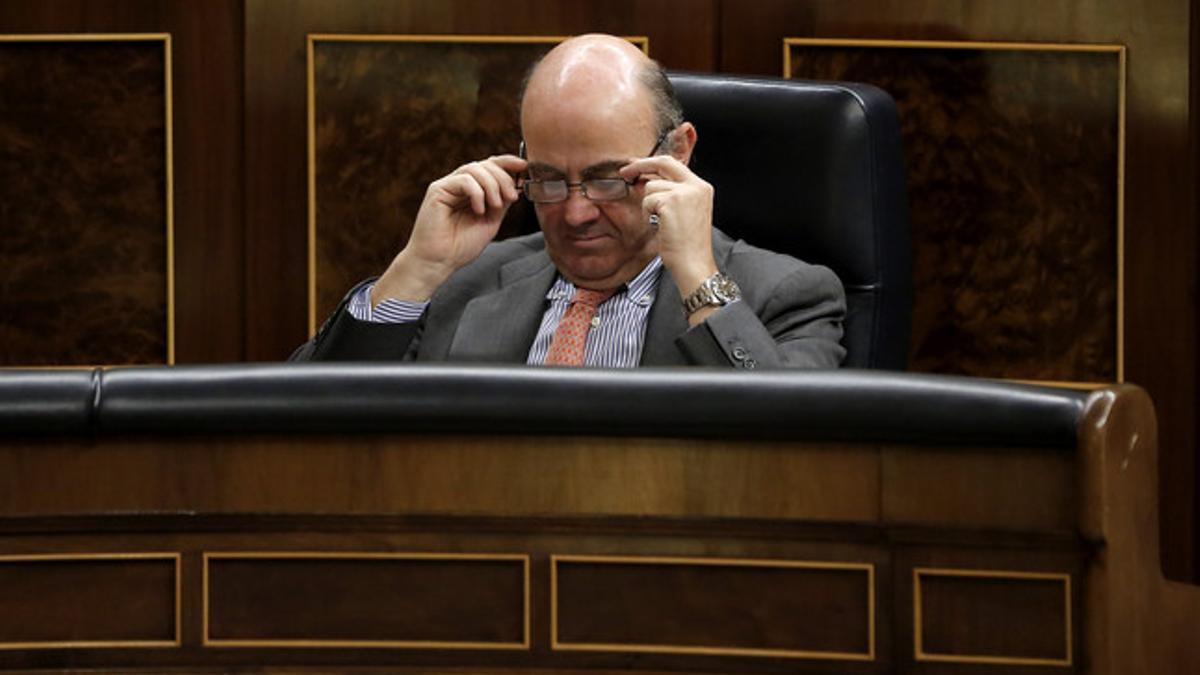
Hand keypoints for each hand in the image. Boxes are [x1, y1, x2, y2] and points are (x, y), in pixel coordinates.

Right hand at [372, 155, 525, 303]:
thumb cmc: (461, 246)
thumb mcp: (491, 221)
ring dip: (492, 185)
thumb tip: (516, 185)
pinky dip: (476, 193)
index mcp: (471, 190)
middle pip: (485, 165)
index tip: (524, 166)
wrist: (439, 261)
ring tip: (495, 206)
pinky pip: (463, 180)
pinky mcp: (437, 190)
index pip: (490, 166)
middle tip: (511, 197)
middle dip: (503, 178)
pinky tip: (478, 210)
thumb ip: (502, 202)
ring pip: (474, 169)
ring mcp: (447, 186)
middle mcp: (459, 185)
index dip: (507, 162)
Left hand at [619, 155, 718, 305]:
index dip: (653, 163)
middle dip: (640, 165)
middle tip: (624, 172)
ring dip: (648, 205)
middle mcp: (696, 186)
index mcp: (702, 187)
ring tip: (661, 223)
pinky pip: (647, 201)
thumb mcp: (685, 212)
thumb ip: (672, 194)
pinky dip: (647, 214)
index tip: (637, 165)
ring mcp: (684, 192)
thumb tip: (645, 180)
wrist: (693, 264)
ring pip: (651, 186)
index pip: (675, 165)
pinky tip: (659, 226)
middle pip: (663, 163)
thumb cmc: (687, 245)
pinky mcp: (671, 201)